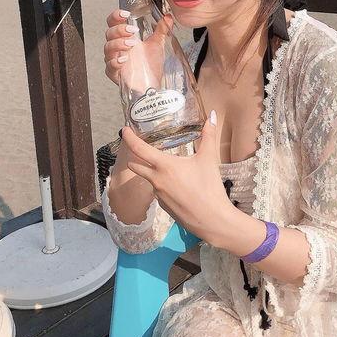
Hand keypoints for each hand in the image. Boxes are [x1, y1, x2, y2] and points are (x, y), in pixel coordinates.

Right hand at [104, 9, 173, 85]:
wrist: (153, 84)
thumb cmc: (151, 64)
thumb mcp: (157, 44)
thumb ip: (161, 29)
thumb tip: (168, 17)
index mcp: (124, 37)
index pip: (114, 22)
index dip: (116, 16)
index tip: (125, 14)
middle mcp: (117, 47)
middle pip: (109, 33)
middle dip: (120, 29)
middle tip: (132, 30)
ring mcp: (114, 59)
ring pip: (108, 47)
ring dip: (118, 43)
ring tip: (131, 44)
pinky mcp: (114, 73)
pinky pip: (109, 66)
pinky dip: (115, 61)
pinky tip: (124, 59)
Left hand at [122, 112, 234, 242]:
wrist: (212, 220)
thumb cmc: (209, 187)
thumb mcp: (209, 158)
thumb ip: (208, 136)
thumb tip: (211, 116)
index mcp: (164, 166)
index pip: (139, 149)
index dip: (129, 138)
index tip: (124, 130)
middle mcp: (156, 180)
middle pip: (136, 165)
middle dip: (135, 156)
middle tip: (141, 147)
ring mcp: (158, 195)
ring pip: (149, 179)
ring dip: (152, 172)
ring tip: (167, 166)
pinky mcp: (163, 206)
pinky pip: (158, 191)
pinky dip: (163, 185)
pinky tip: (178, 185)